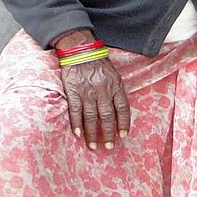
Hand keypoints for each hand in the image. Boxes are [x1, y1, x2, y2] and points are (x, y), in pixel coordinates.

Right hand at [54, 30, 130, 149]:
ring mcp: (87, 92)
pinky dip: (76, 124)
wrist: (80, 50)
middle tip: (109, 146)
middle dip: (109, 133)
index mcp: (115, 85)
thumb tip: (118, 110)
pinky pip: (75, 111)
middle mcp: (102, 90)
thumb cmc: (99, 63)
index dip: (123, 123)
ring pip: (91, 117)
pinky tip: (78, 134)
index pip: (122, 108)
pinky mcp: (73, 92)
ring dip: (92, 133)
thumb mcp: (114, 74)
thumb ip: (116, 90)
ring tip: (94, 146)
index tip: (123, 136)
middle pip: (107, 116)